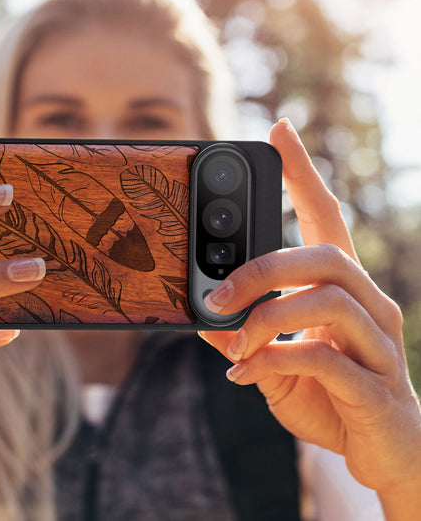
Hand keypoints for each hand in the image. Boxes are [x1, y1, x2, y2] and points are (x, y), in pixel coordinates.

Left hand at [199, 119, 420, 511]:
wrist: (384, 455)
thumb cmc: (330, 396)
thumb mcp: (273, 360)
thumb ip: (243, 336)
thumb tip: (201, 318)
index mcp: (343, 289)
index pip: (326, 216)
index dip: (303, 173)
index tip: (279, 130)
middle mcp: (370, 305)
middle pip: (325, 255)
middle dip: (262, 268)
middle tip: (216, 293)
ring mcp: (380, 344)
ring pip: (327, 300)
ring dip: (265, 318)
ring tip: (232, 343)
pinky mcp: (377, 387)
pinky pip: (325, 359)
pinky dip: (274, 361)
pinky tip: (244, 375)